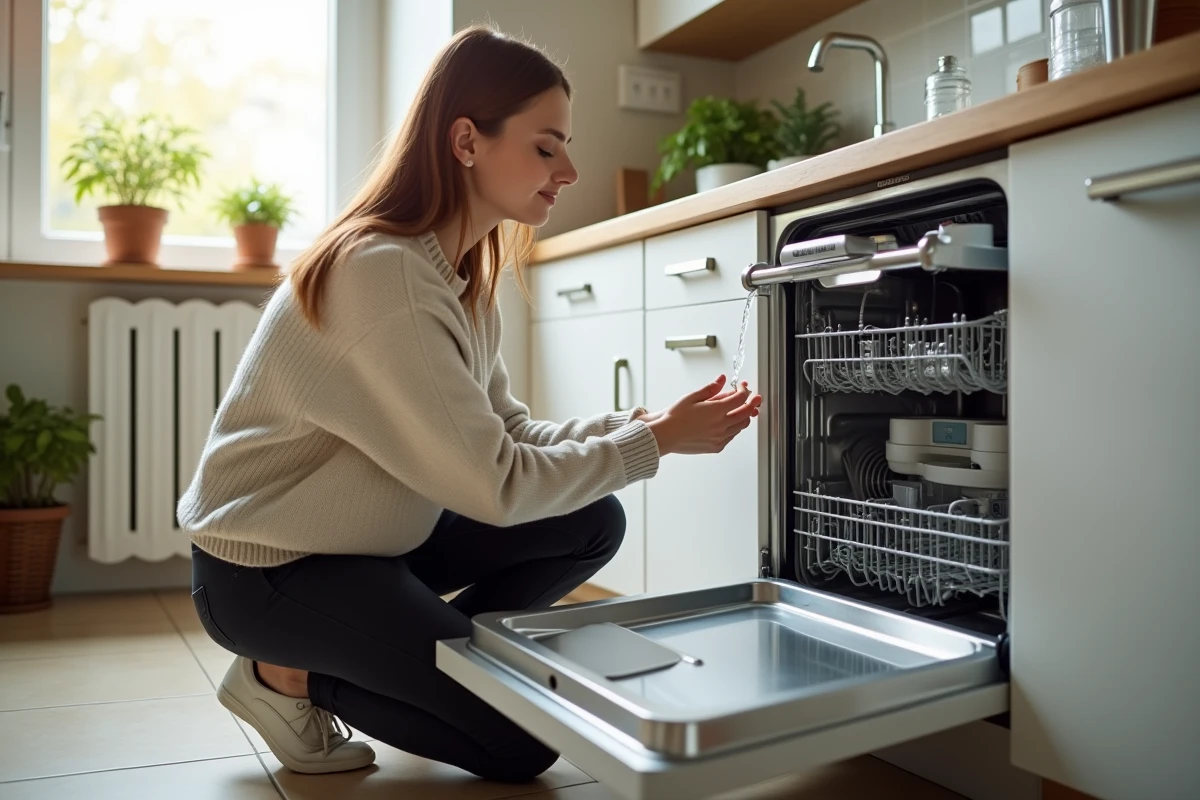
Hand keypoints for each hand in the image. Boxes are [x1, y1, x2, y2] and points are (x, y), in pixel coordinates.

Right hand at [645, 374, 761, 455]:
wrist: (665, 436)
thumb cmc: (675, 417)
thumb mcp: (692, 397)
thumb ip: (711, 388)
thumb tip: (722, 379)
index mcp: (716, 411)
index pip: (740, 398)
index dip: (744, 391)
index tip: (742, 387)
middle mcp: (721, 425)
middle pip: (746, 413)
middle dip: (752, 404)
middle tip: (754, 398)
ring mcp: (720, 437)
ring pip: (741, 426)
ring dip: (744, 416)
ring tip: (742, 410)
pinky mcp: (716, 447)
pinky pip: (732, 436)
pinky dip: (734, 428)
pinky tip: (729, 423)